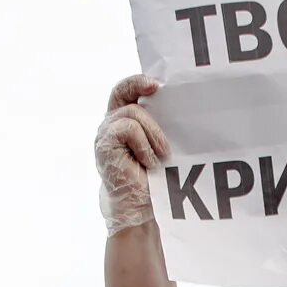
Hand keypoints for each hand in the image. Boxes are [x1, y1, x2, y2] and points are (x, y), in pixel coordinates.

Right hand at [96, 76, 169, 234]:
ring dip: (153, 134)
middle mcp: (111, 123)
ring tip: (161, 157)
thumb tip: (182, 101)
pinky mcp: (104, 145)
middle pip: (124, 94)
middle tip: (160, 105)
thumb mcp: (161, 143)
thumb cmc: (155, 176)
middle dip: (143, 94)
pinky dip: (144, 145)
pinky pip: (128, 129)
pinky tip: (148, 162)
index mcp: (125, 119)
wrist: (143, 205)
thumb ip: (161, 122)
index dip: (138, 81)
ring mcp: (105, 133)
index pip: (125, 90)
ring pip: (132, 113)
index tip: (159, 84)